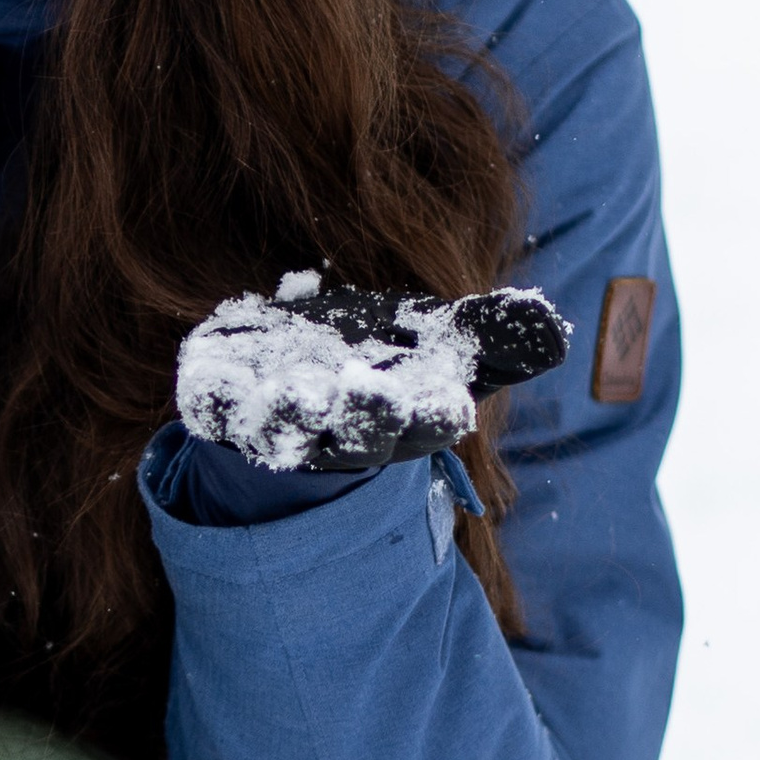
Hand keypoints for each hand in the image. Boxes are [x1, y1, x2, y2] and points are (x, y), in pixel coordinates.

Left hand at [175, 276, 569, 474]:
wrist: (300, 369)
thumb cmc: (388, 358)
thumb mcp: (444, 340)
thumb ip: (493, 335)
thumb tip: (552, 327)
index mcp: (402, 417)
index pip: (425, 421)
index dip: (433, 412)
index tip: (449, 404)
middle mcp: (341, 428)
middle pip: (356, 433)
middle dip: (363, 414)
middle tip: (367, 389)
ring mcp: (275, 421)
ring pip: (284, 430)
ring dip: (288, 415)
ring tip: (296, 392)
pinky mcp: (221, 405)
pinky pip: (213, 408)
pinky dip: (210, 396)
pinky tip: (206, 377)